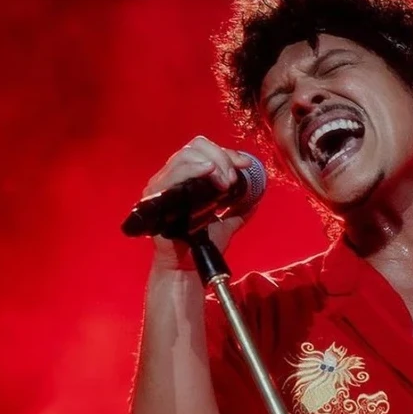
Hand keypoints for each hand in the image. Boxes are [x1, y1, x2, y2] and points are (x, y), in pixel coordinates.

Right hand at [143, 135, 257, 270]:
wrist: (187, 266)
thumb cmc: (202, 244)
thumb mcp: (226, 222)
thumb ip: (239, 208)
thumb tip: (256, 197)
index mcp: (187, 178)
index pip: (204, 150)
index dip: (227, 153)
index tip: (245, 165)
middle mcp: (172, 177)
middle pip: (196, 148)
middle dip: (221, 158)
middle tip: (232, 180)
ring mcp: (161, 184)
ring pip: (185, 156)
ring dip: (212, 164)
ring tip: (225, 183)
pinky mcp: (155, 196)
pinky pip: (172, 173)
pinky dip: (192, 168)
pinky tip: (208, 171)